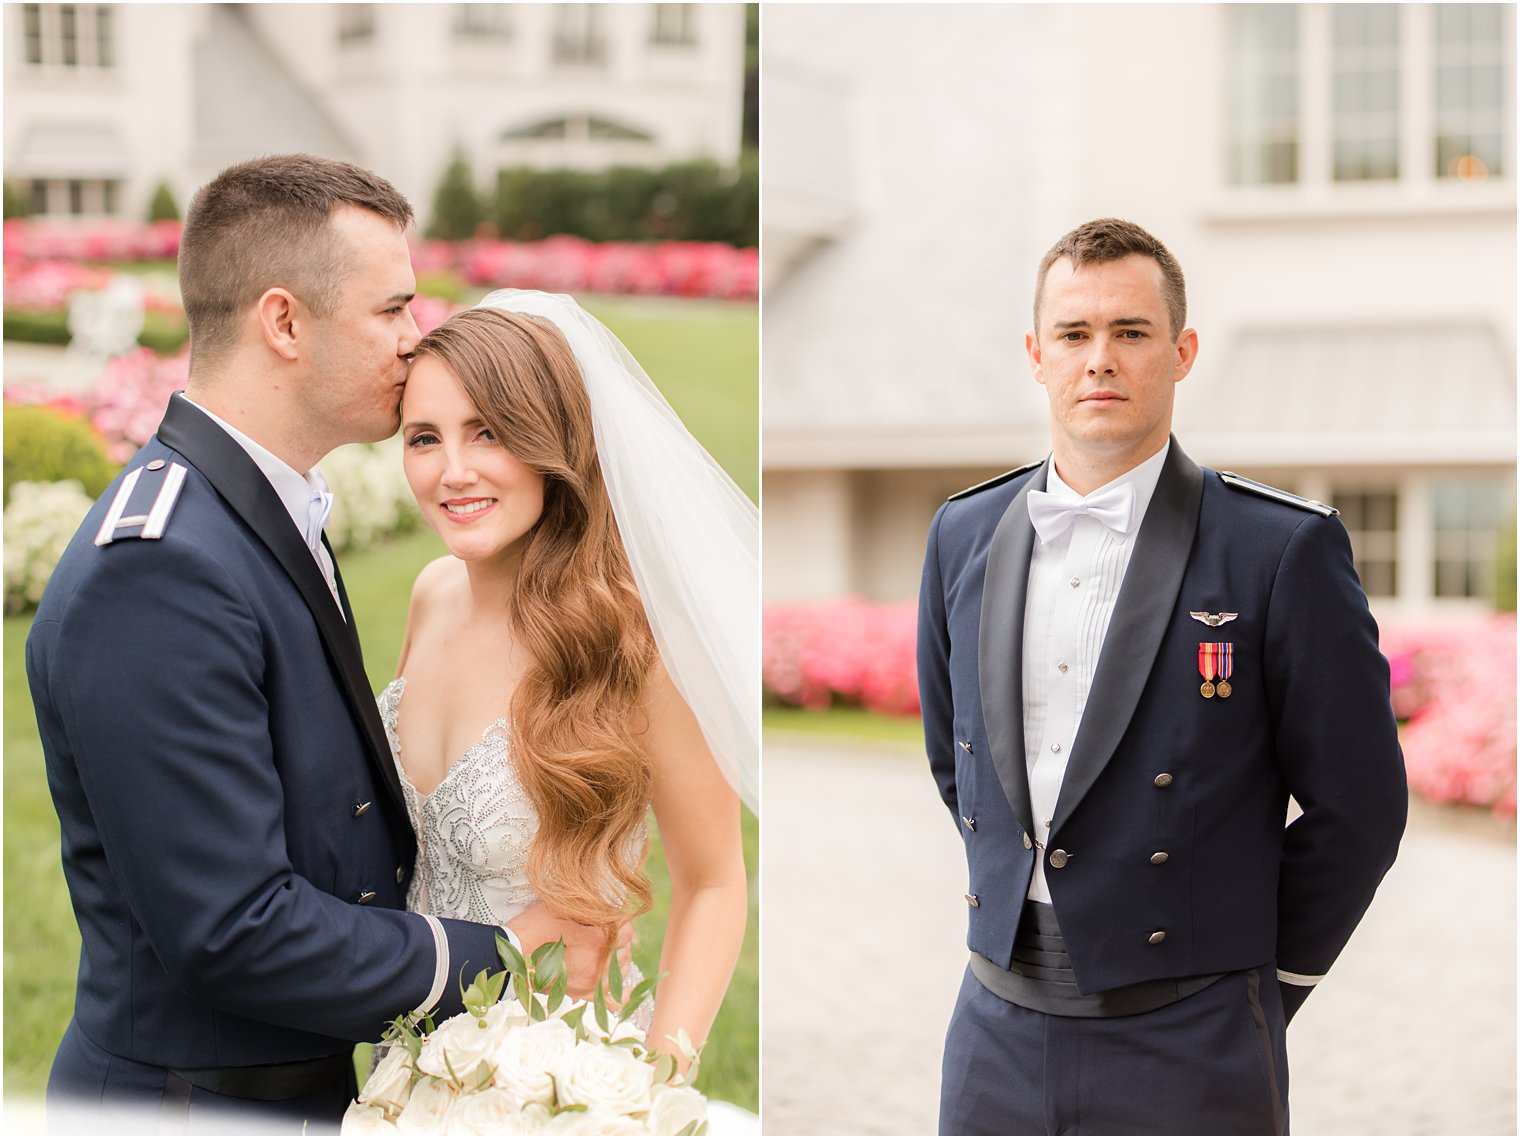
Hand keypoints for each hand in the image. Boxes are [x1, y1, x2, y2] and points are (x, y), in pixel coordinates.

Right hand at [504, 902, 633, 999]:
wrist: (512, 955)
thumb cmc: (534, 927)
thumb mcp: (564, 908)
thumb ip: (589, 909)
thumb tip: (607, 909)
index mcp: (597, 938)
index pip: (627, 929)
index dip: (620, 921)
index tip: (611, 919)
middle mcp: (599, 962)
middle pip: (626, 949)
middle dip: (620, 940)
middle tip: (606, 934)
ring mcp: (591, 981)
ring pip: (622, 971)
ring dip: (619, 960)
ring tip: (607, 953)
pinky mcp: (582, 993)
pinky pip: (611, 1001)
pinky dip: (620, 995)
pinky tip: (623, 988)